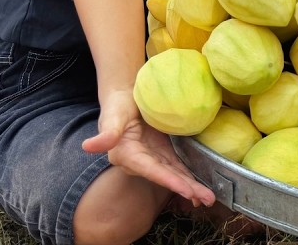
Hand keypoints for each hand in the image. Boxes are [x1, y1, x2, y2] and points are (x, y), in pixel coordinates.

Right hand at [82, 89, 215, 207]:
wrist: (127, 97)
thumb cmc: (118, 105)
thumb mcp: (113, 116)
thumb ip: (107, 133)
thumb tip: (88, 146)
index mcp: (128, 156)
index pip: (151, 170)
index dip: (168, 180)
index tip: (186, 190)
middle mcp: (142, 162)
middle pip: (166, 177)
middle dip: (186, 189)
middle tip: (207, 199)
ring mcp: (155, 158)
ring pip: (175, 174)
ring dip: (192, 187)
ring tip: (209, 198)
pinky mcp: (164, 152)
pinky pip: (179, 166)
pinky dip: (190, 176)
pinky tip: (203, 186)